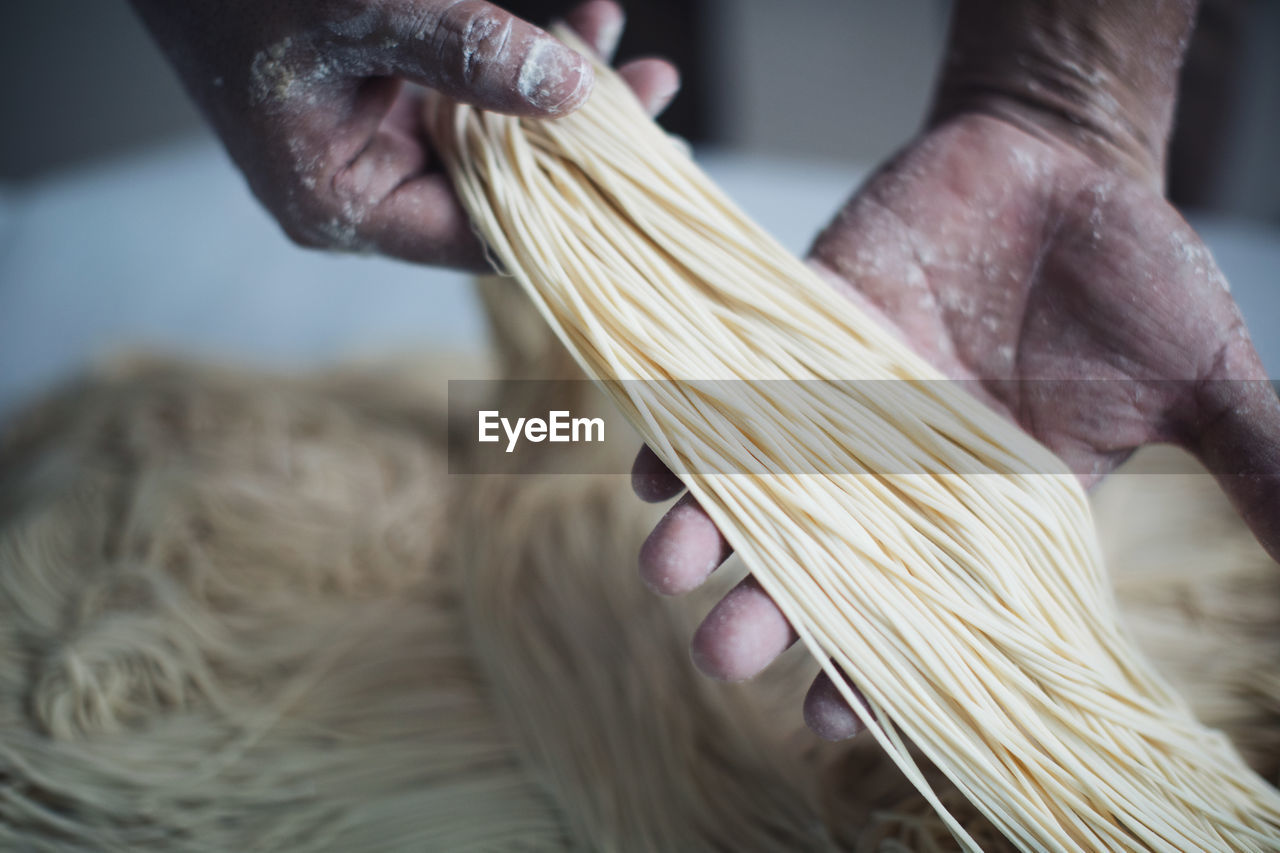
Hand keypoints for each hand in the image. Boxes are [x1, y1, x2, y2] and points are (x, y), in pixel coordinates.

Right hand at [130, 0, 676, 267]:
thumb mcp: (360, 13)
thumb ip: (465, 52)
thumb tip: (570, 90)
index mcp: (345, 207)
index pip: (478, 237)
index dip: (562, 204)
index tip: (638, 164)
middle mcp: (367, 191)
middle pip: (501, 188)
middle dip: (579, 142)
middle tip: (654, 95)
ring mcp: (381, 145)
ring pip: (499, 139)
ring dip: (563, 93)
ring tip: (634, 56)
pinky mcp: (392, 101)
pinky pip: (478, 96)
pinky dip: (525, 62)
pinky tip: (581, 28)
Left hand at [632, 0, 1279, 739]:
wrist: (1060, 162)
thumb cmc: (1129, 273)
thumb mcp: (1198, 380)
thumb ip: (1251, 465)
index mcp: (983, 505)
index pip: (920, 611)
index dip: (875, 668)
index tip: (832, 717)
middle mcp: (894, 470)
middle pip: (817, 563)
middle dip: (769, 610)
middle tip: (727, 654)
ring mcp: (836, 403)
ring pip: (755, 487)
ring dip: (708, 527)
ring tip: (671, 569)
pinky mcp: (797, 331)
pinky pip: (725, 390)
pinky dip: (685, 424)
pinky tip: (652, 465)